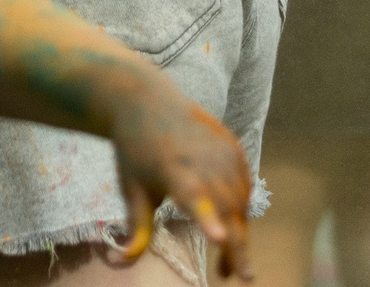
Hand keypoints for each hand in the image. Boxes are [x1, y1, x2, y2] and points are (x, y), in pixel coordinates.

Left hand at [106, 82, 253, 278]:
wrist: (145, 99)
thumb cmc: (134, 149)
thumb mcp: (131, 187)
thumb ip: (136, 225)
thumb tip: (124, 262)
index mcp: (172, 169)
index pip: (192, 197)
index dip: (206, 219)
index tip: (218, 239)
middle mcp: (202, 159)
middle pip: (227, 210)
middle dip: (235, 246)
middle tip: (234, 275)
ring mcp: (222, 150)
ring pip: (241, 202)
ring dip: (239, 230)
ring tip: (225, 257)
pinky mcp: (233, 146)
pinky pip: (245, 185)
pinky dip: (241, 205)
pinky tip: (229, 218)